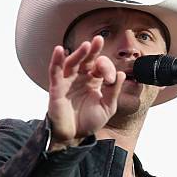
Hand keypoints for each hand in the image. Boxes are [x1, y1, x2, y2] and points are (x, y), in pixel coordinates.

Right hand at [47, 36, 125, 150]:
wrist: (75, 136)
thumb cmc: (89, 121)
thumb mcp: (107, 107)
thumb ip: (114, 91)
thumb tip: (121, 73)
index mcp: (94, 81)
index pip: (100, 67)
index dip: (106, 68)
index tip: (110, 79)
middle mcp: (81, 78)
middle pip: (86, 59)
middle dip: (93, 50)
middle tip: (99, 40)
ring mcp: (68, 82)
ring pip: (72, 63)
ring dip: (78, 53)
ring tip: (86, 45)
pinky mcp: (56, 88)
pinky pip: (55, 72)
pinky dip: (56, 60)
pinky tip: (59, 50)